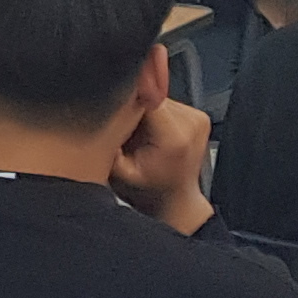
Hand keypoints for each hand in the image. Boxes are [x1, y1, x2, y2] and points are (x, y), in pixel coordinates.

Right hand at [107, 93, 215, 233]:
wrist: (174, 203)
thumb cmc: (147, 192)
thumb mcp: (118, 171)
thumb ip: (109, 138)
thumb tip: (99, 106)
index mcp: (174, 136)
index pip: (141, 95)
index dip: (121, 101)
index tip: (113, 116)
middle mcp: (192, 123)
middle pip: (148, 94)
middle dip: (132, 108)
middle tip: (127, 134)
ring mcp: (198, 118)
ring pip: (155, 96)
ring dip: (143, 110)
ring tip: (139, 135)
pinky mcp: (198, 116)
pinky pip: (165, 102)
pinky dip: (154, 113)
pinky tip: (151, 134)